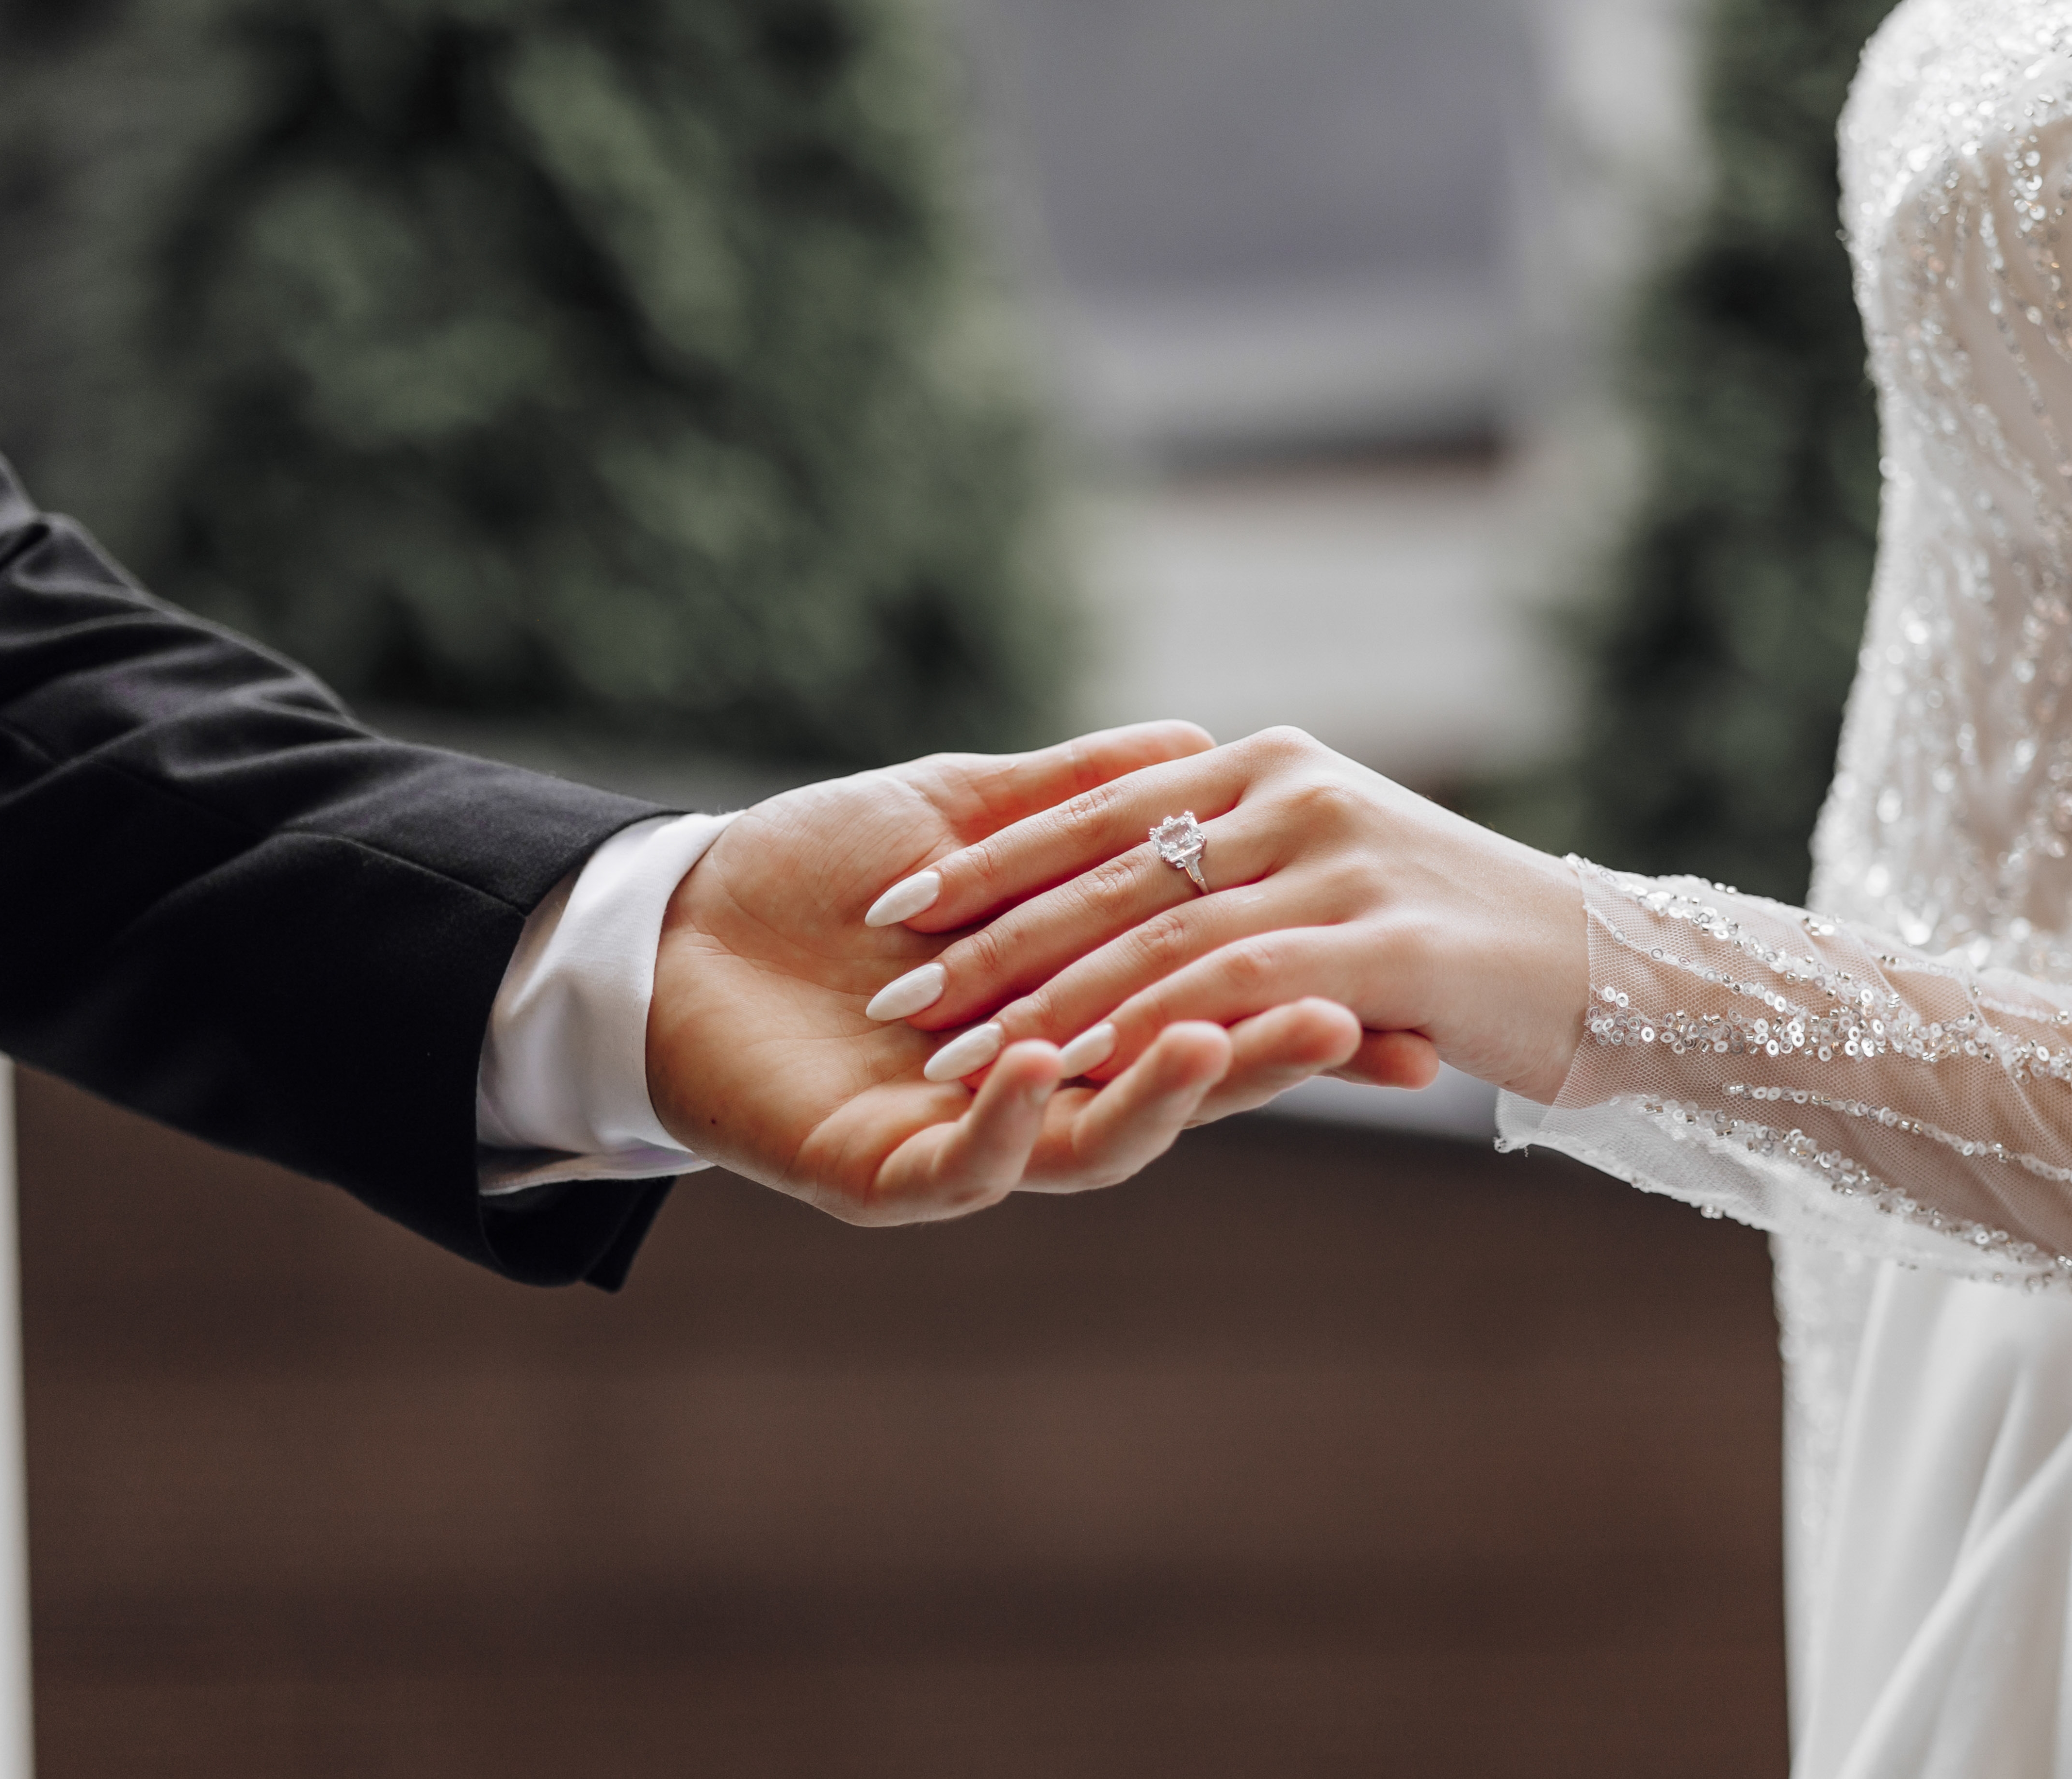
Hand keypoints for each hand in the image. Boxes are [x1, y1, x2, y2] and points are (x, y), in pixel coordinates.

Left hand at [643, 722, 1382, 1224]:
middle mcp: (1038, 1081)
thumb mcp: (965, 804)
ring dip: (1151, 1095)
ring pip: (1090, 1135)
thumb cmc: (814, 866)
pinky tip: (1040, 1063)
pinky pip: (968, 1162)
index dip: (1300, 1002)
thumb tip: (1198, 747)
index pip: (1210, 997)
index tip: (1404, 991)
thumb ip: (1078, 796)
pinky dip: (1007, 1115)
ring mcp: (969, 1136)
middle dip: (1262, 1057)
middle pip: (1174, 1076)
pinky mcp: (887, 1177)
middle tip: (1356, 1032)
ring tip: (1217, 1047)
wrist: (667, 927)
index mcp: (1075, 1010)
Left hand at [848, 726, 1588, 1101]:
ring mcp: (1340, 867)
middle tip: (891, 987)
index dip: (993, 857)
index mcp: (1271, 769)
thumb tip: (1130, 881)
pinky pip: (1235, 988)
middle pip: (1109, 869)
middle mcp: (1296, 797)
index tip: (894, 900)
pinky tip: (1067, 1068)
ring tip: (947, 1044)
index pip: (1101, 811)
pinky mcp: (1382, 949)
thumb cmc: (1475, 928)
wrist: (1629, 970)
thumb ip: (1240, 859)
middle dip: (992, 934)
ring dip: (1046, 995)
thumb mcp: (1336, 871)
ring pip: (1158, 933)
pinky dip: (1146, 1028)